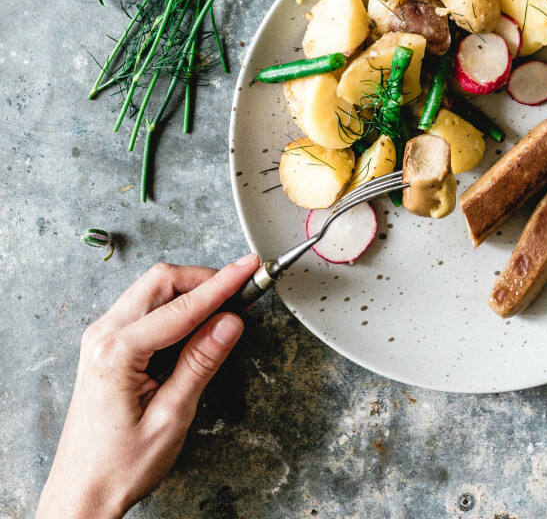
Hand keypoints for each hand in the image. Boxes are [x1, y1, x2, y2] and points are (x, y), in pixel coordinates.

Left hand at [36, 253, 259, 518]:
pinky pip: (142, 308)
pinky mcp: (104, 346)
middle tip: (241, 289)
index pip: (181, 307)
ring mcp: (100, 339)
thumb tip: (230, 322)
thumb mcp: (170, 417)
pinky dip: (173, 306)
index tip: (249, 267)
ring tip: (224, 308)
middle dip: (204, 280)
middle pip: (161, 282)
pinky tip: (194, 324)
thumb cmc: (119, 467)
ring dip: (189, 292)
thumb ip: (200, 363)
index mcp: (117, 353)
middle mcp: (102, 336)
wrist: (81, 494)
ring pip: (152, 290)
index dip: (222, 284)